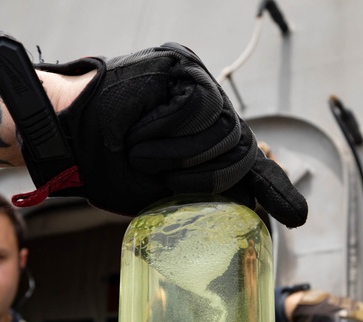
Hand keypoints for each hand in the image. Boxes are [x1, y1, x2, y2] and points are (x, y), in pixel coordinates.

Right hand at [31, 43, 307, 226]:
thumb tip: (236, 200)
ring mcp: (195, 82)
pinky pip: (198, 107)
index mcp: (198, 142)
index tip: (296, 215)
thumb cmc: (101, 162)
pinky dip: (167, 129)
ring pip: (223, 129)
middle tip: (155, 170)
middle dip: (203, 174)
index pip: (244, 162)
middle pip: (238, 149)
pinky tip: (141, 127)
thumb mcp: (153, 190)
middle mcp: (204, 110)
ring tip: (140, 149)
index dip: (272, 187)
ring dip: (178, 153)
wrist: (66, 133)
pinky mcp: (182, 64)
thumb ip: (193, 194)